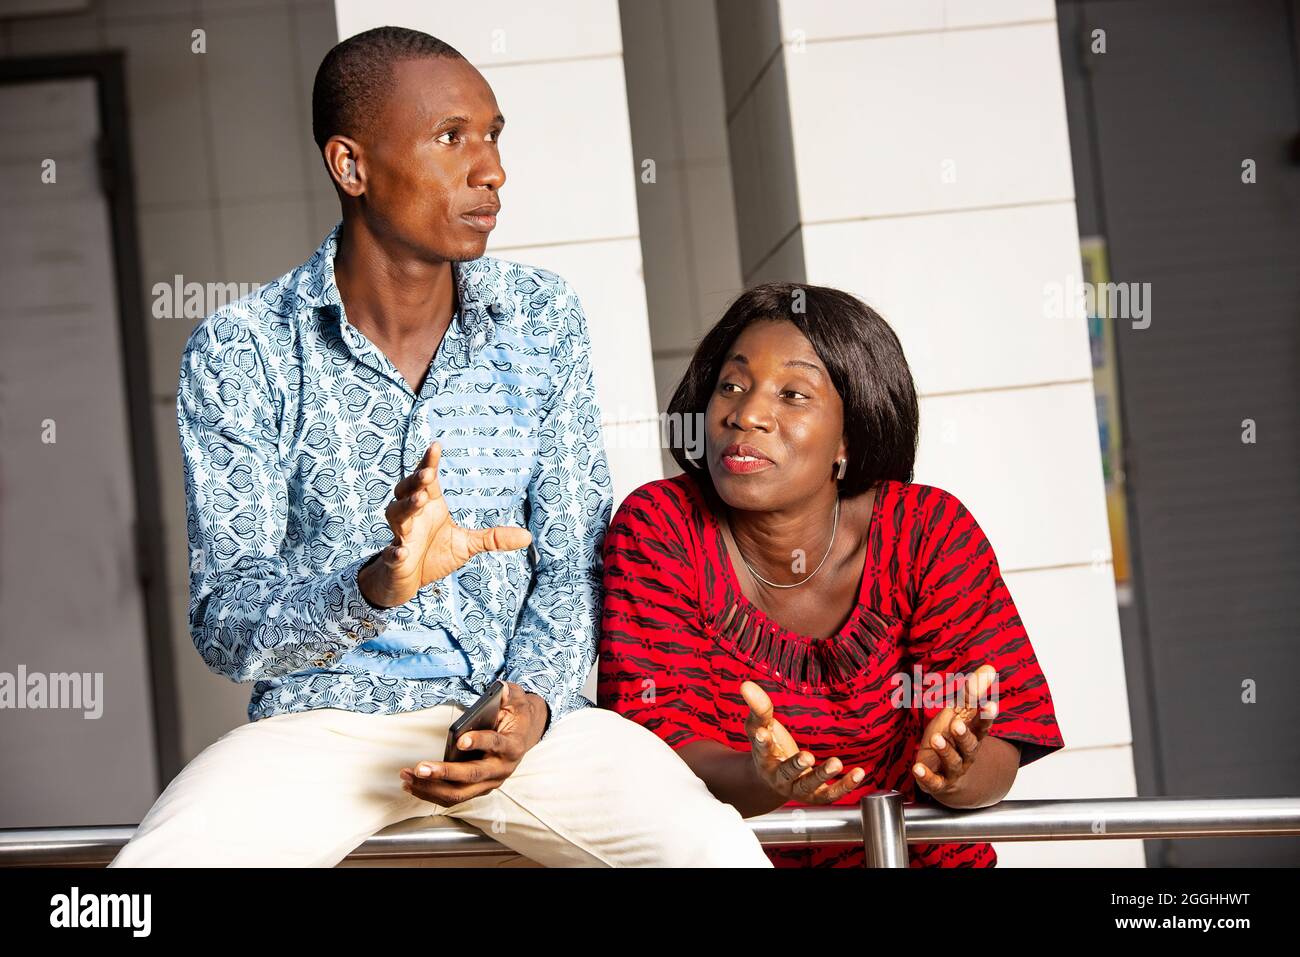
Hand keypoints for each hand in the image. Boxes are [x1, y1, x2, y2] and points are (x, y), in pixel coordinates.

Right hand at [360, 443, 532, 607]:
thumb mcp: (467, 545)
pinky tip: (402, 552)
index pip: (427, 480)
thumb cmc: (434, 554)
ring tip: (420, 499)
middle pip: (407, 491)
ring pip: (397, 515)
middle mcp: (412, 516)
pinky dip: (395, 552)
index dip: (428, 462)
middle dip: (416, 481)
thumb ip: (493, 538)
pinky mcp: (395, 558)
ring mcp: (402, 536)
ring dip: (407, 507)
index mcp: (429, 506)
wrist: (409, 581)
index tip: (436, 445)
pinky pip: (393, 554)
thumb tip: (528, 536)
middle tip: (429, 474)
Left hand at [399, 682, 547, 806]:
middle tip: (421, 767)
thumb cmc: (516, 717)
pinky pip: (453, 796)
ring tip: (407, 776)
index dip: (479, 742)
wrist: (524, 735)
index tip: (460, 741)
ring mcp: (490, 782)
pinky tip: (412, 784)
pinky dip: (430, 793)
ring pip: (459, 793)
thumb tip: (500, 688)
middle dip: (444, 773)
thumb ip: (509, 693)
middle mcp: (502, 769)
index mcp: (512, 745)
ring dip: (430, 787)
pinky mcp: (478, 789)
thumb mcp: (517, 699)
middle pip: (471, 776)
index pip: (496, 745)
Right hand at [741, 680, 865, 804]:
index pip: (762, 750)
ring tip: (836, 763)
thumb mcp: (761, 725)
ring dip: (822, 775)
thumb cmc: (768, 747)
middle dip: (796, 765)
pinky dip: (845, 785)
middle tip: (807, 756)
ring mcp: (798, 788)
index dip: (762, 742)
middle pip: (787, 773)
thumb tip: (746, 685)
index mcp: (764, 759)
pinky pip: (831, 793)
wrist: (773, 780)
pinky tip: (858, 773)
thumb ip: (758, 707)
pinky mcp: (816, 795)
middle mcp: (779, 777)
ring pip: (809, 785)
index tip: (762, 733)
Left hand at [912, 664, 998, 801]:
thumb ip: (972, 693)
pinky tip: (917, 768)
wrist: (948, 777)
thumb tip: (989, 668)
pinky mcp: (938, 783)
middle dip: (963, 735)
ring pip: (953, 762)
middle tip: (956, 724)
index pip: (982, 725)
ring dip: (945, 751)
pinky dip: (926, 776)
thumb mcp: (960, 714)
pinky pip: (934, 782)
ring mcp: (953, 769)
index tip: (990, 705)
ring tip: (935, 739)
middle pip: (970, 745)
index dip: (986, 716)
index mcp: (972, 734)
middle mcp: (966, 753)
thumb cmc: (952, 738)